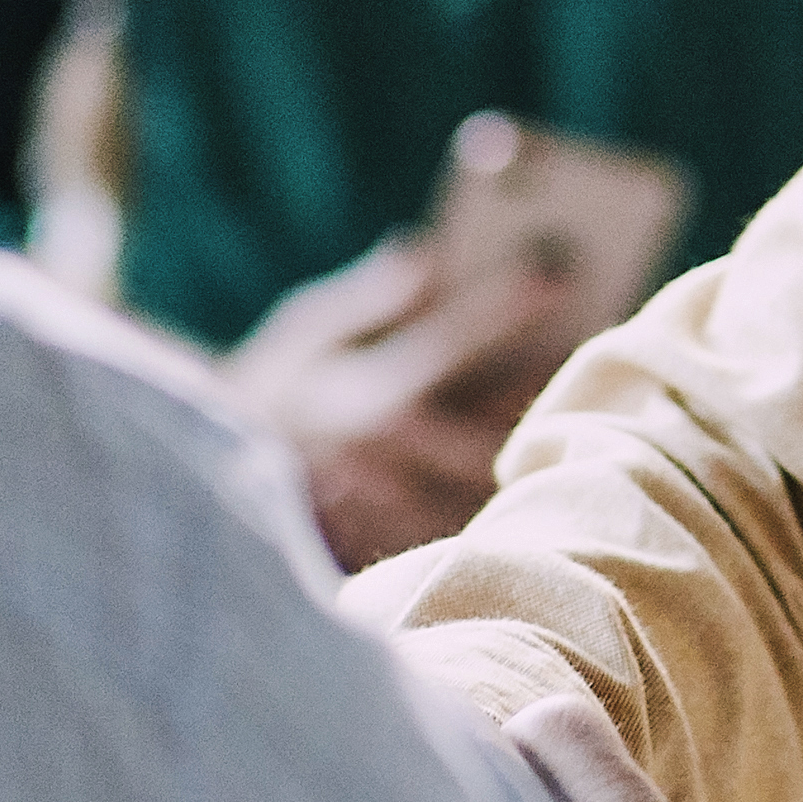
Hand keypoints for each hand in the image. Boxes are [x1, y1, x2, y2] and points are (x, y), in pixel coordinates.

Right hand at [219, 227, 595, 571]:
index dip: (515, 302)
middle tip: (595, 362)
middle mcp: (394, 457)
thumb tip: (430, 252)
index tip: (559, 275)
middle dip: (547, 389)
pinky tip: (530, 477)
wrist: (207, 493)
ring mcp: (403, 510)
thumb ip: (372, 297)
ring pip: (495, 479)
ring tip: (577, 420)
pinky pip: (470, 523)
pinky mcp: (404, 549)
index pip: (462, 339)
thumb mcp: (302, 332)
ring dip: (535, 449)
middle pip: (502, 421)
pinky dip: (499, 498)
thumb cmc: (264, 398)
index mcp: (373, 395)